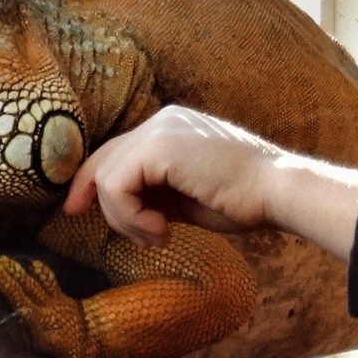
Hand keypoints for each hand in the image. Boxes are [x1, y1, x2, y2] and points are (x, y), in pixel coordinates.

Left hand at [64, 106, 284, 245]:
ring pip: (109, 177)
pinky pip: (118, 186)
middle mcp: (162, 121)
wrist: (277, 190)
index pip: (122, 151)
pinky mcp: (158, 148)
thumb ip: (158, 195)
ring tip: (157, 236)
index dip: (96, 180)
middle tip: (80, 217)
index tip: (81, 208)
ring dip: (124, 218)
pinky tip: (161, 229)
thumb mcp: (189, 196)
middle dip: (90, 193)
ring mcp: (159, 131)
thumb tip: (127, 211)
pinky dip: (130, 216)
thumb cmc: (246, 199)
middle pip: (106, 157)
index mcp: (173, 128)